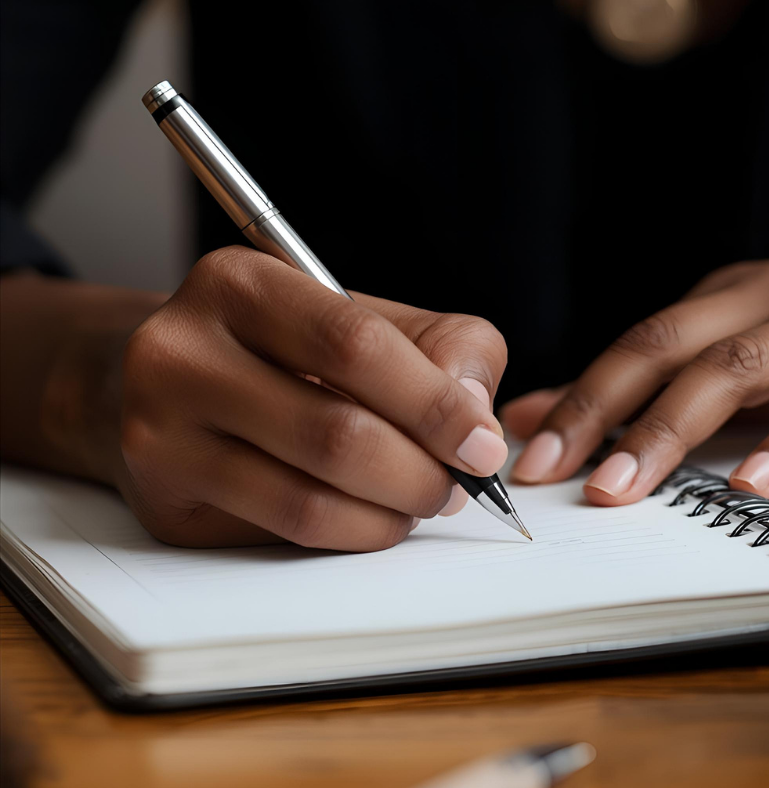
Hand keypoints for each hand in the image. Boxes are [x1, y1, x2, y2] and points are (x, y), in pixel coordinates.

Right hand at [12, 245, 501, 550]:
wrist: (175, 382)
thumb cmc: (288, 349)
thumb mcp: (368, 318)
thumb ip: (445, 350)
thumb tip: (477, 425)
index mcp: (240, 284)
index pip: (354, 344)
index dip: (433, 404)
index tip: (483, 446)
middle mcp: (181, 354)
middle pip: (335, 433)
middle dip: (420, 473)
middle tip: (456, 486)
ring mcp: (158, 434)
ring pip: (308, 501)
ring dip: (390, 515)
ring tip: (419, 502)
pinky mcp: (164, 502)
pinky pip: (282, 536)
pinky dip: (350, 534)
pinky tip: (371, 516)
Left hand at [504, 225, 768, 502]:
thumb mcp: (740, 339)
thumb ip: (648, 382)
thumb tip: (539, 413)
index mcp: (725, 300)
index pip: (634, 346)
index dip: (578, 399)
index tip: (532, 456)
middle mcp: (766, 304)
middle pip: (668, 349)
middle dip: (605, 411)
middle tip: (561, 474)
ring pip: (737, 370)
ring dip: (672, 429)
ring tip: (626, 487)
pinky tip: (754, 484)